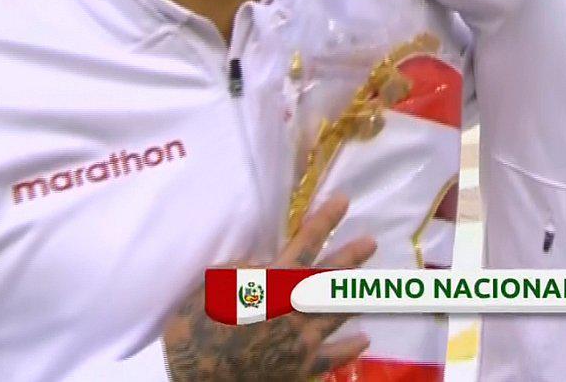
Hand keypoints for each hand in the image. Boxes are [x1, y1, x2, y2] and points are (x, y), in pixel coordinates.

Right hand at [164, 195, 377, 380]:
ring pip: (336, 313)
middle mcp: (294, 310)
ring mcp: (301, 341)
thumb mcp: (215, 285)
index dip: (325, 221)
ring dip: (354, 296)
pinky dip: (348, 348)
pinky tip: (364, 340)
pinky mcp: (300, 368)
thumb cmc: (196, 327)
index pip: (306, 245)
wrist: (194, 376)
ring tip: (371, 285)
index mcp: (273, 285)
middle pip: (329, 278)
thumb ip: (247, 272)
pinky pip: (331, 357)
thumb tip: (267, 264)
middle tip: (370, 243)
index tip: (343, 201)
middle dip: (351, 257)